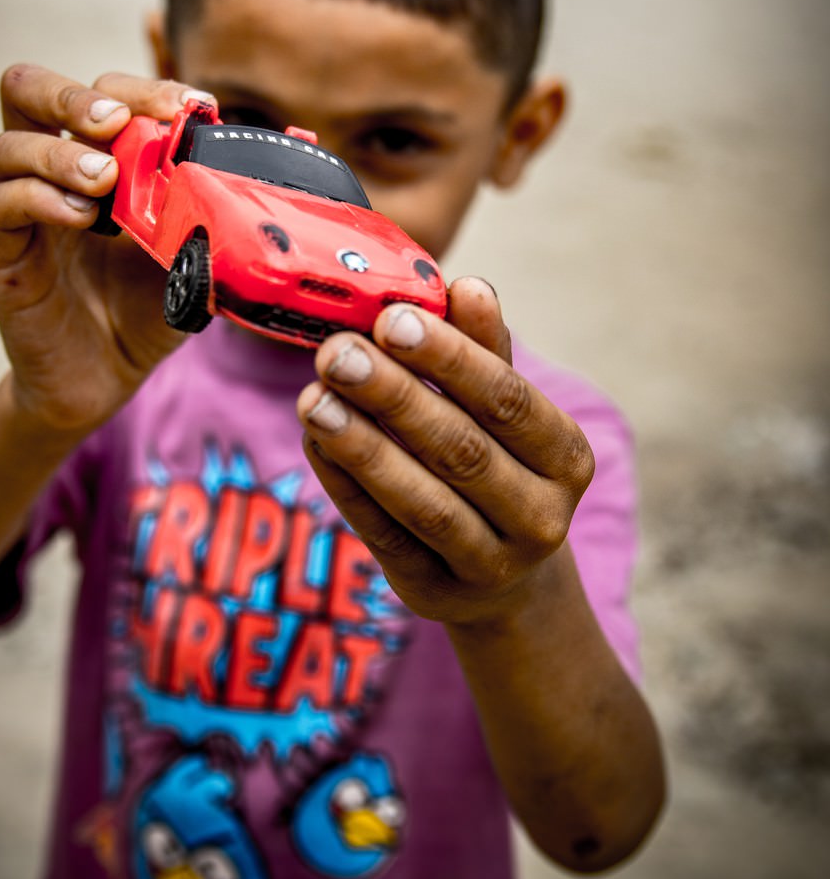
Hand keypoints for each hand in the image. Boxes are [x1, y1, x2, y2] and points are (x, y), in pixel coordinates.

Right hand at [0, 63, 213, 432]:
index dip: (145, 88)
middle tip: (115, 121)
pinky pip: (0, 205)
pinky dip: (40, 198)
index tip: (193, 107)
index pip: (105, 92)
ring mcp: (24, 210)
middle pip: (27, 90)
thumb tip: (266, 181)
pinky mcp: (6, 254)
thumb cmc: (145, 307)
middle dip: (74, 94)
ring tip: (105, 178)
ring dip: (61, 151)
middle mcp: (53, 172)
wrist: (105, 379)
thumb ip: (212, 215)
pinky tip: (82, 217)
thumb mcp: (192, 254)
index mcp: (100, 157)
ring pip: (8, 144)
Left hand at [296, 277, 594, 627]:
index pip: (508, 402)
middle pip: (463, 451)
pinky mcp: (434, 592)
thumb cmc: (499, 461)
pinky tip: (315, 440)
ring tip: (313, 398)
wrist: (506, 577)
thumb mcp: (502, 406)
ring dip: (362, 446)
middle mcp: (541, 517)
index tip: (391, 318)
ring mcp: (490, 565)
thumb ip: (482, 348)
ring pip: (422, 503)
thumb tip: (467, 286)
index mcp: (566, 458)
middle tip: (338, 352)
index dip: (450, 360)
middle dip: (394, 397)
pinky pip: (384, 536)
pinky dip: (346, 486)